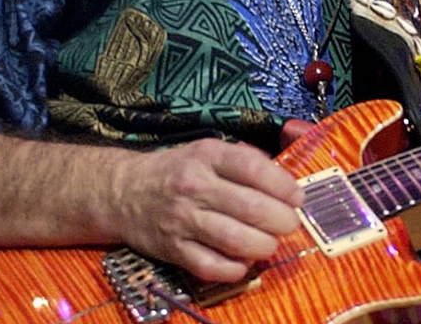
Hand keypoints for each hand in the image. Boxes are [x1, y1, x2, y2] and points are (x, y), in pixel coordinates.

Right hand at [108, 138, 304, 280]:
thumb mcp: (208, 151)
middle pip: (251, 208)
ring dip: (264, 245)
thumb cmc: (177, 171)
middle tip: (289, 223)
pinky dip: (235, 268)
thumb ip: (245, 161)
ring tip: (271, 243)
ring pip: (235, 240)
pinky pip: (211, 266)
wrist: (122, 192)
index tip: (297, 197)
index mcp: (207, 155)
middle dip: (282, 220)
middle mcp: (194, 186)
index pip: (253, 168)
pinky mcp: (172, 249)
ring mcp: (182, 219)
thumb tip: (287, 183)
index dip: (283, 185)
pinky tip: (243, 261)